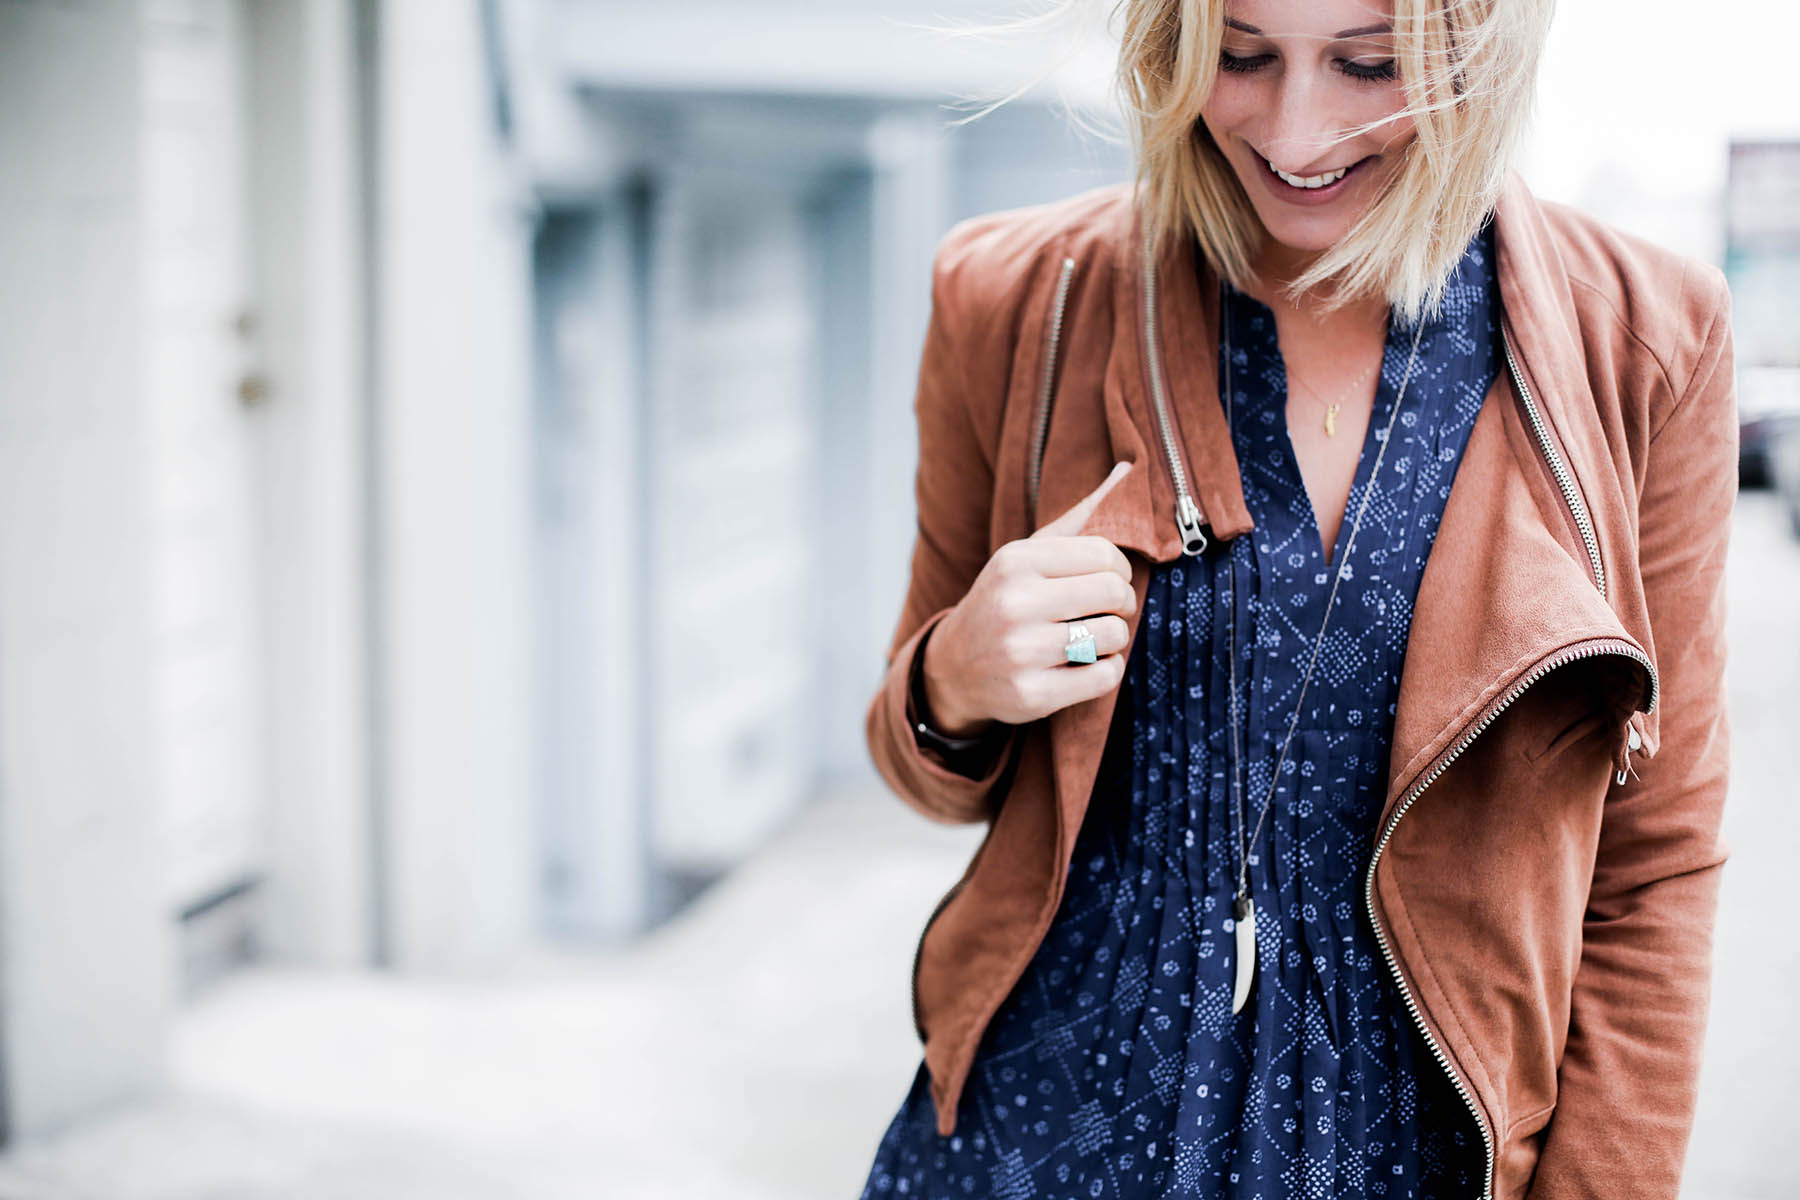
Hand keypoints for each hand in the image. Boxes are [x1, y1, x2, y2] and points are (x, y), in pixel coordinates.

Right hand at [921, 461, 1137, 733]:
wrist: (953, 667)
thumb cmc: (1005, 602)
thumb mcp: (1026, 556)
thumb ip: (1077, 518)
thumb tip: (1128, 470)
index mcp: (1015, 561)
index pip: (1104, 554)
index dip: (1121, 570)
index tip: (1111, 581)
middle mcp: (1014, 604)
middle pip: (1114, 595)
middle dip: (1122, 604)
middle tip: (1110, 611)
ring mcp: (1020, 652)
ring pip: (1113, 637)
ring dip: (1114, 639)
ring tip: (1093, 638)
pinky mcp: (1031, 695)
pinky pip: (1104, 677)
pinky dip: (1107, 671)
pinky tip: (1086, 665)